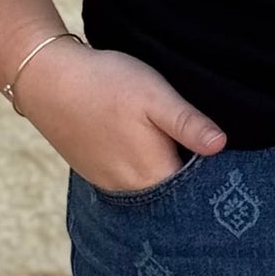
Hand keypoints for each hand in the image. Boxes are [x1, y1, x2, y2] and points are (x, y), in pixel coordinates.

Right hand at [12, 33, 226, 192]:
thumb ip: (188, 124)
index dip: (216, 177)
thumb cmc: (106, 84)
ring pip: (152, 190)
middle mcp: (132, 189)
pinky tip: (145, 151)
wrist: (47, 79)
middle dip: (192, 182)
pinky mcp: (96, 174)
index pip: (198, 191)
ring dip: (166, 177)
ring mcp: (111, 184)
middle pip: (175, 195)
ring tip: (178, 153)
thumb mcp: (155, 96)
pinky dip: (143, 172)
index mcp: (154, 174)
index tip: (227, 162)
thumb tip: (220, 146)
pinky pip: (130, 183)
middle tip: (205, 154)